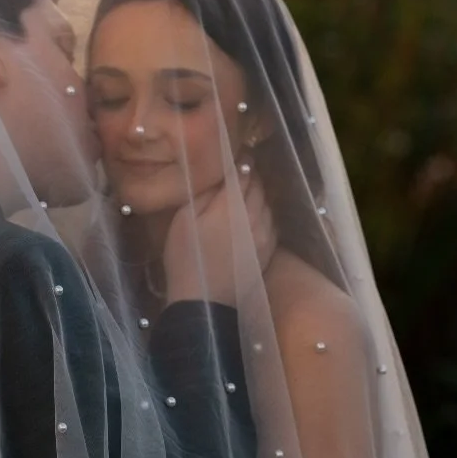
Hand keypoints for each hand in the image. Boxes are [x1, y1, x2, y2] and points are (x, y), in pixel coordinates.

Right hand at [163, 172, 276, 306]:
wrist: (204, 301)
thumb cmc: (187, 258)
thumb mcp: (184, 219)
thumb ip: (206, 193)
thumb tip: (222, 173)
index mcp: (233, 204)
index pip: (244, 172)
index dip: (241, 162)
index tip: (236, 156)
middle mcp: (255, 216)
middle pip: (259, 187)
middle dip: (251, 176)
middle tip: (242, 171)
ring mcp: (265, 235)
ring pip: (268, 204)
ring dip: (260, 195)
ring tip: (248, 192)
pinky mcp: (269, 252)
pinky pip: (272, 224)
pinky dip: (265, 214)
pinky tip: (255, 216)